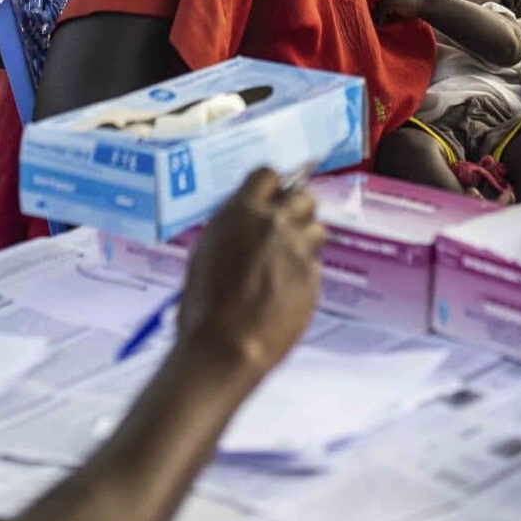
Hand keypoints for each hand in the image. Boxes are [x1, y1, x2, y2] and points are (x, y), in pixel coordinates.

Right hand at [176, 168, 324, 377]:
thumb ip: (231, 227)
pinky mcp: (313, 278)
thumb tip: (244, 219)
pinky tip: (286, 288)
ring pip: (317, 228)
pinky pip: (315, 263)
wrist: (225, 347)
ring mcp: (298, 250)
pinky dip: (304, 271)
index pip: (268, 174)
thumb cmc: (204, 307)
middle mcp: (275, 223)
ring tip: (287, 260)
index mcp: (242, 212)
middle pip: (303, 195)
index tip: (270, 195)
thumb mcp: (205, 252)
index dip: (270, 185)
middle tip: (285, 225)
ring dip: (305, 238)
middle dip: (296, 208)